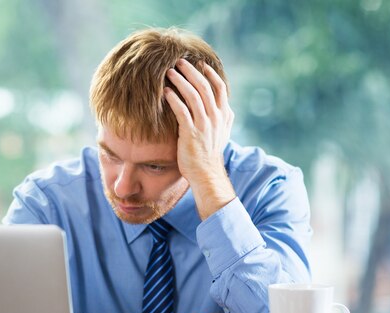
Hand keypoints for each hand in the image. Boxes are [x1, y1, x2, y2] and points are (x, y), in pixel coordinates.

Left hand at [164, 59, 235, 218]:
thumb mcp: (220, 132)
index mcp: (224, 115)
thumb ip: (220, 117)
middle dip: (191, 72)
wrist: (206, 173)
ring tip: (169, 72)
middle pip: (204, 87)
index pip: (219, 88)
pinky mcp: (191, 133)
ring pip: (193, 96)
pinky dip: (173, 99)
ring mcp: (204, 125)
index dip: (209, 73)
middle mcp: (216, 117)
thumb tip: (219, 104)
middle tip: (179, 62)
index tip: (200, 63)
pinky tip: (165, 92)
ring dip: (180, 81)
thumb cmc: (208, 153)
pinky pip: (181, 111)